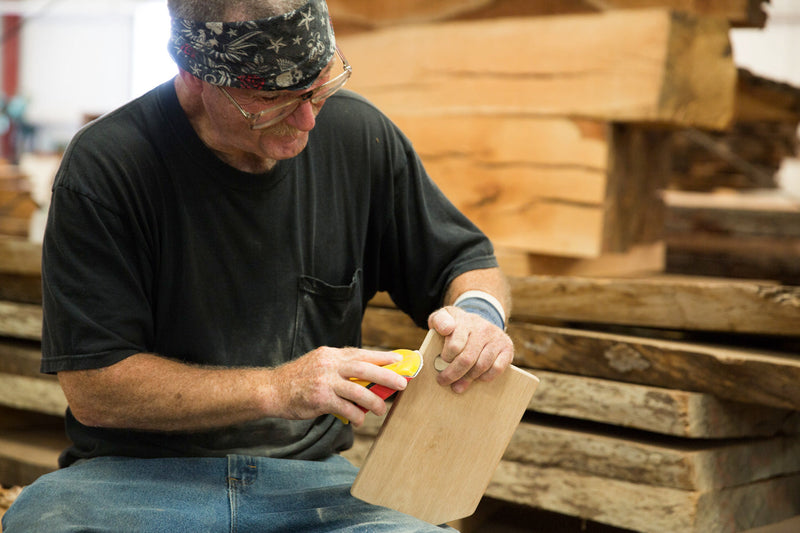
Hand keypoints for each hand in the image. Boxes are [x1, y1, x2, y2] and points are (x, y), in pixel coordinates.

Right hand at [271, 347, 408, 426]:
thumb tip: (367, 376)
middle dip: (386, 376)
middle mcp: (329, 365)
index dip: (382, 356)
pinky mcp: (320, 399)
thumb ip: (340, 367)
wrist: (272, 390)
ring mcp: (325, 381)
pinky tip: (360, 420)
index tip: (399, 360)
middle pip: (364, 368)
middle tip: (402, 384)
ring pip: (358, 390)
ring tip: (382, 409)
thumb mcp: (319, 364)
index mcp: (331, 354)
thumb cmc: (299, 380)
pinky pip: (345, 408)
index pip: (361, 353)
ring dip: (374, 401)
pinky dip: (356, 415)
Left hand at [427, 306, 513, 393]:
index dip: (447, 357)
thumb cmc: (456, 324)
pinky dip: (486, 377)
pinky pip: (497, 368)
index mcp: (465, 320)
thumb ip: (439, 320)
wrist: (479, 321)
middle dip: (453, 374)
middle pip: (467, 359)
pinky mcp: (507, 347)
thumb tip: (447, 329)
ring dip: (468, 378)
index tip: (442, 361)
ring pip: (481, 365)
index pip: (455, 345)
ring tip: (458, 383)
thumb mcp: (443, 317)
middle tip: (444, 381)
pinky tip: (477, 377)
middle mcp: (482, 327)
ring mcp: (496, 337)